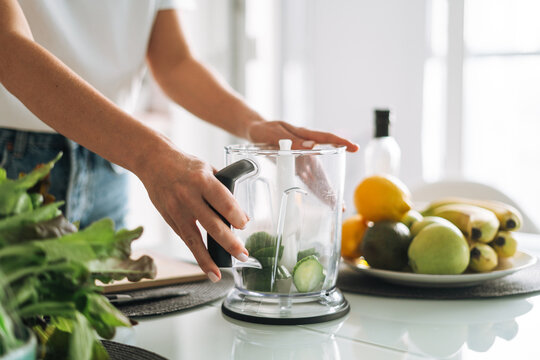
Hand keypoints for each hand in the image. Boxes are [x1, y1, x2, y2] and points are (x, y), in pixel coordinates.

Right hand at [137, 143, 248, 281]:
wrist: (154, 162)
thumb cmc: (186, 166)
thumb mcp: (209, 171)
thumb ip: (224, 192)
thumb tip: (243, 218)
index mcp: (202, 180)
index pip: (224, 202)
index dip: (236, 217)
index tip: (244, 226)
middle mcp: (189, 197)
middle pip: (212, 225)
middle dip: (229, 243)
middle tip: (243, 255)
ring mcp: (176, 210)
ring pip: (194, 239)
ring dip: (208, 259)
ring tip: (219, 274)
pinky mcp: (169, 219)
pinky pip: (185, 239)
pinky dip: (196, 252)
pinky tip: (206, 264)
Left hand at [248, 120, 356, 209]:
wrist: (254, 132)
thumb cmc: (264, 129)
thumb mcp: (273, 133)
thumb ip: (291, 140)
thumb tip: (311, 147)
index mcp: (304, 136)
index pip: (326, 138)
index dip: (340, 142)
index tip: (354, 148)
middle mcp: (307, 149)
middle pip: (323, 168)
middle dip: (333, 186)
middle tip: (341, 202)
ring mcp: (302, 159)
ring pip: (316, 177)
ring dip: (325, 192)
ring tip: (335, 207)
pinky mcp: (295, 166)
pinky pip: (306, 180)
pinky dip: (314, 191)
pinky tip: (322, 201)